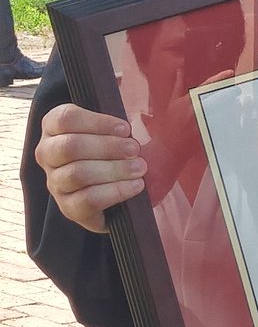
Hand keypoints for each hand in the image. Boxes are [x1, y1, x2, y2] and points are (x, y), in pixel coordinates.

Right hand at [35, 102, 146, 232]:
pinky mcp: (67, 207)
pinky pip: (87, 200)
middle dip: (108, 147)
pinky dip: (115, 191)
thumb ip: (115, 124)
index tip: (125, 128)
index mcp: (54, 127)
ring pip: (78, 173)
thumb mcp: (110, 130)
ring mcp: (55, 182)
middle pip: (70, 146)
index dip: (97, 122)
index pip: (65, 119)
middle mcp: (48, 154)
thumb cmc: (112, 149)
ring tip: (140, 167)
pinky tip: (136, 185)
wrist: (110, 192)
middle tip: (135, 149)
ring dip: (114, 169)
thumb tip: (136, 120)